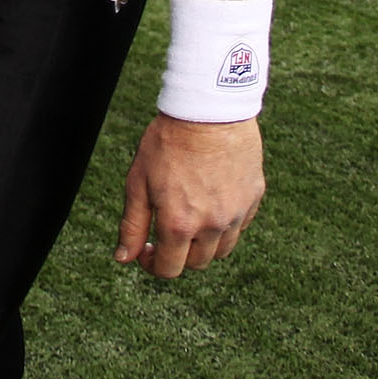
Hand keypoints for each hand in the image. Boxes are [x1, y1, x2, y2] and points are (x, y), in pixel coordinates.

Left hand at [117, 113, 263, 278]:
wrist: (208, 109)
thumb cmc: (167, 142)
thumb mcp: (138, 182)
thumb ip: (132, 225)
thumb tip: (123, 258)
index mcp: (180, 225)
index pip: (169, 269)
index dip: (152, 265)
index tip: (146, 250)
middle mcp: (212, 226)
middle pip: (197, 263)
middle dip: (178, 254)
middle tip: (167, 231)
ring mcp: (237, 213)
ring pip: (222, 249)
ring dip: (204, 243)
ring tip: (191, 216)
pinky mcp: (254, 197)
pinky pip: (240, 224)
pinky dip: (226, 222)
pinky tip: (212, 199)